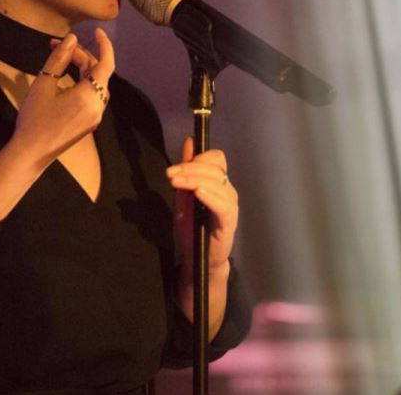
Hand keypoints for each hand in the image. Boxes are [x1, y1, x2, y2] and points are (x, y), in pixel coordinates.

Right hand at [9, 28, 114, 160]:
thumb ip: (59, 59)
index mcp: (90, 96)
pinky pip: (92, 96)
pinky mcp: (89, 123)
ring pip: (96, 85)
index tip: (96, 31)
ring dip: (82, 69)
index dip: (104, 45)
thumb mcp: (43, 84)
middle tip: (58, 46)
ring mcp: (95, 116)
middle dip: (81, 56)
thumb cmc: (34, 118)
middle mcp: (98, 106)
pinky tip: (67, 77)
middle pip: (98, 73)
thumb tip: (71, 39)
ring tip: (61, 58)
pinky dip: (83, 82)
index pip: (106, 64)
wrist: (30, 154)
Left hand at [167, 137, 238, 272]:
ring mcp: (230, 206)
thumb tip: (189, 141)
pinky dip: (210, 196)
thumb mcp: (184, 195)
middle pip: (215, 168)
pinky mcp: (229, 222)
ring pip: (218, 183)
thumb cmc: (192, 229)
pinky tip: (198, 193)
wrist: (198, 259)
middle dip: (190, 168)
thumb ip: (187, 170)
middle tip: (170, 175)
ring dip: (194, 179)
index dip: (197, 158)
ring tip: (176, 183)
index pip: (217, 158)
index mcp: (219, 183)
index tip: (175, 167)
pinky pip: (223, 205)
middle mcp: (228, 190)